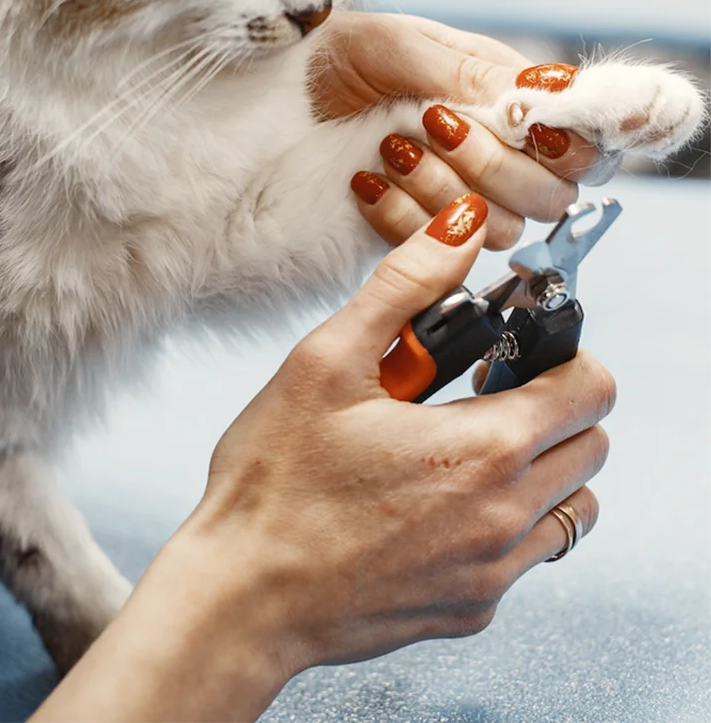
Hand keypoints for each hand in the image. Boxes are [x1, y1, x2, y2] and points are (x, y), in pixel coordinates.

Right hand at [33, 198, 613, 722]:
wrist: (243, 597)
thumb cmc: (275, 482)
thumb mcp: (326, 361)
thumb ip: (404, 286)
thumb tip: (458, 227)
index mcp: (483, 448)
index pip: (590, 387)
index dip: (560, 352)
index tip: (513, 349)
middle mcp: (505, 516)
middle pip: (592, 444)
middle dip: (551, 405)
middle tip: (478, 391)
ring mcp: (492, 571)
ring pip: (572, 504)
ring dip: (539, 465)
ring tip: (460, 446)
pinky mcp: (471, 608)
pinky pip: (527, 555)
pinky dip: (506, 518)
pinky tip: (434, 501)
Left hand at [312, 12, 611, 248]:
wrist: (277, 95)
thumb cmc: (340, 54)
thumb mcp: (403, 45)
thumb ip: (474, 73)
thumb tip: (546, 99)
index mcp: (506, 102)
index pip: (579, 146)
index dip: (565, 147)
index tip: (524, 129)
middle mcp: (493, 155)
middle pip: (547, 196)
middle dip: (490, 164)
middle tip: (433, 124)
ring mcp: (455, 199)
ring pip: (497, 230)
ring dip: (441, 189)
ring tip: (390, 146)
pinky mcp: (414, 234)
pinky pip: (433, 251)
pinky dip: (400, 217)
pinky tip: (365, 182)